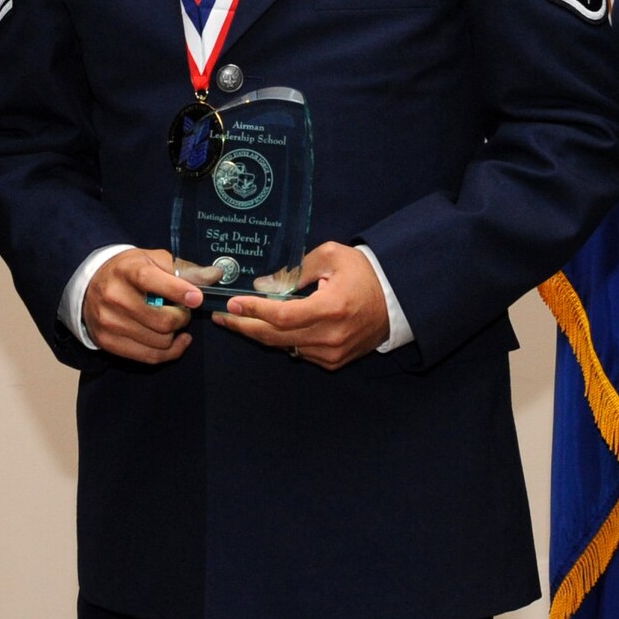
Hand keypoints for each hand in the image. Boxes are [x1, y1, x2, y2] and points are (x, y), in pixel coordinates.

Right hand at [84, 248, 204, 363]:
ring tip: (175, 323)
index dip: (178, 291)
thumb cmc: (129, 271)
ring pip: (158, 342)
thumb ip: (184, 269)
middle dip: (181, 318)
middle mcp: (114, 297)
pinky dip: (168, 352)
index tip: (197, 298)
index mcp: (126, 271)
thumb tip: (214, 276)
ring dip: (175, 335)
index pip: (151, 281)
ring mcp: (109, 322)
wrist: (90, 285)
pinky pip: (148, 357)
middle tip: (183, 311)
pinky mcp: (107, 342)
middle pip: (161, 321)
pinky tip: (175, 341)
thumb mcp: (153, 260)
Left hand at [213, 242, 389, 369]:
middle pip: (276, 337)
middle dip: (245, 327)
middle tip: (223, 318)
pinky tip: (275, 326)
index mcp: (331, 308)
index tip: (232, 304)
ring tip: (241, 319)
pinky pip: (300, 351)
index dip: (253, 311)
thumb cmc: (363, 273)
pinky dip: (285, 339)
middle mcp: (330, 336)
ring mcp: (332, 353)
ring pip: (285, 346)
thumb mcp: (331, 257)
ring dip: (262, 333)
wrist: (395, 300)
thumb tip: (263, 286)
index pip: (281, 316)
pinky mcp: (334, 362)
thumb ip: (294, 270)